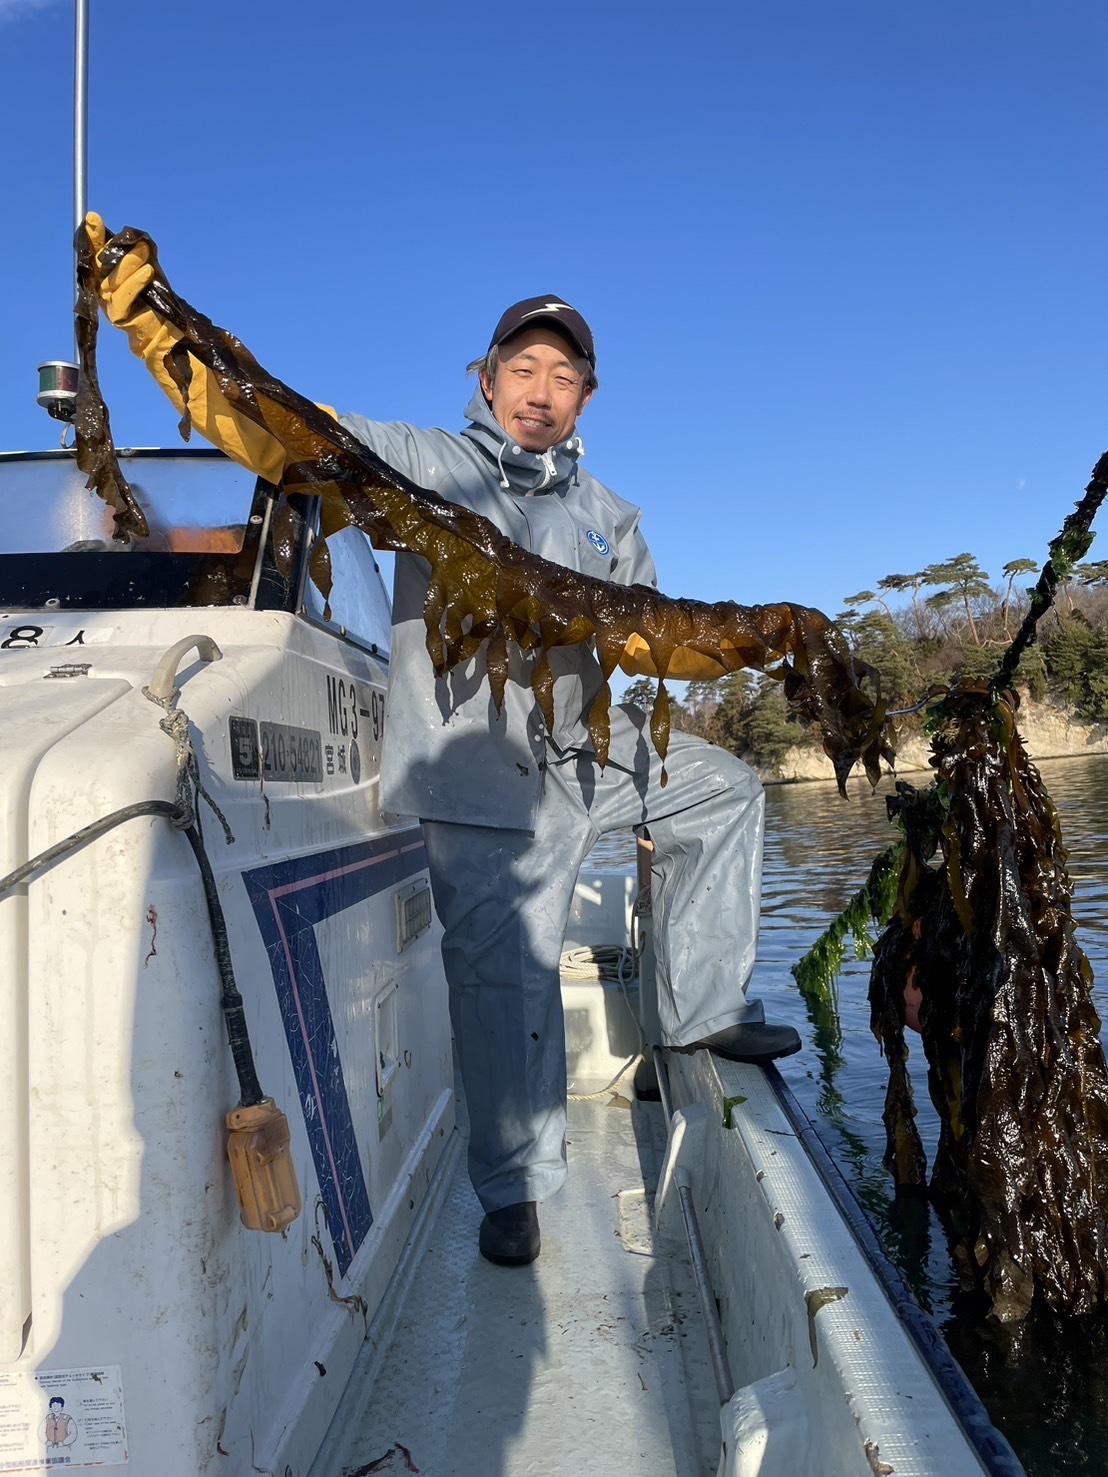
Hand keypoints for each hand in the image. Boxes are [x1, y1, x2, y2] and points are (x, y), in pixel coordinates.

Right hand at [84, 212, 155, 327]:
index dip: (93, 236)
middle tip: (136, 240)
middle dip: (112, 246)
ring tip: (145, 252)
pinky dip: (135, 282)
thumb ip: (139, 254)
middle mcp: (101, 287)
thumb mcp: (147, 269)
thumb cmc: (154, 298)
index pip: (95, 251)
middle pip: (101, 263)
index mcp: (104, 274)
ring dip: (130, 263)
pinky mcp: (116, 316)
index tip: (93, 218)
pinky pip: (122, 297)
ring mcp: (107, 302)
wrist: (164, 327)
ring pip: (112, 279)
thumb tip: (137, 237)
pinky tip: (147, 272)